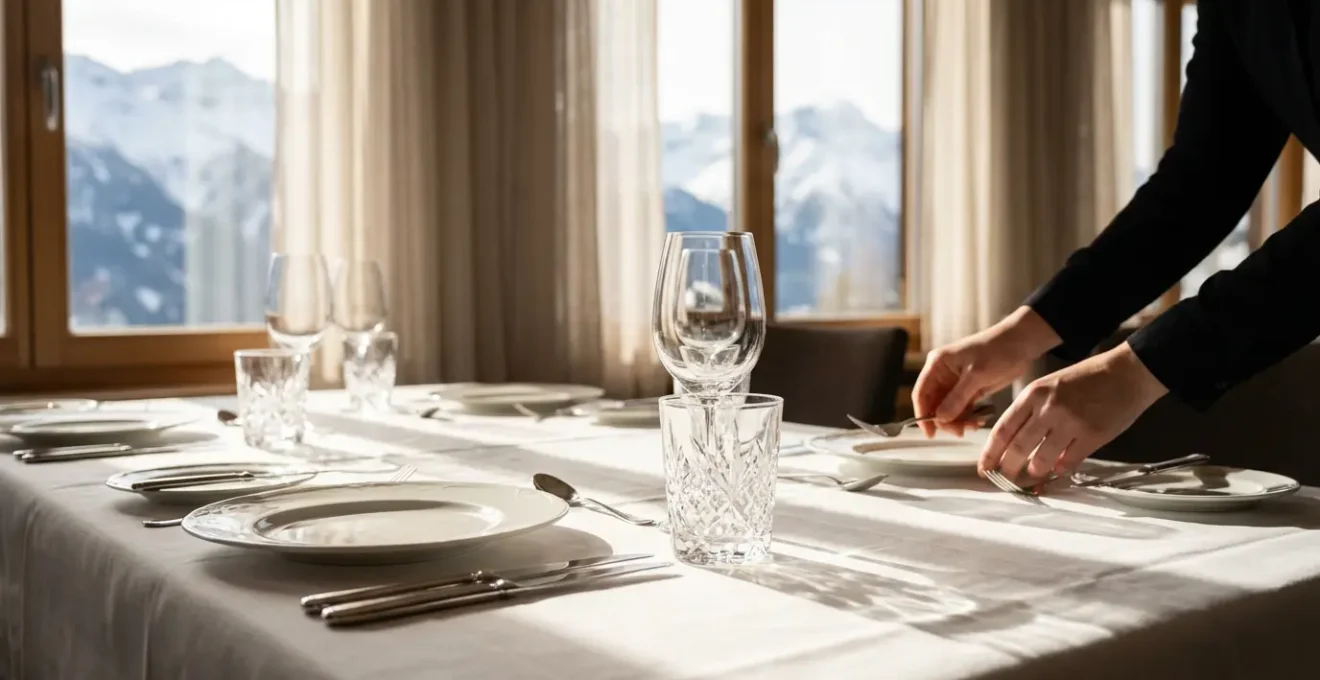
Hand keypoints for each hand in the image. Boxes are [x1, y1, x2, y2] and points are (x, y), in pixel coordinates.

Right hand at [913, 307, 1060, 436]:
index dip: (922, 415)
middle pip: (934, 405)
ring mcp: (956, 383)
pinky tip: (979, 420)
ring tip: (974, 425)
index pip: (921, 393)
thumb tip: (940, 418)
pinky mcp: (969, 389)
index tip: (930, 434)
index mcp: (937, 364)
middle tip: (960, 432)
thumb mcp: (976, 375)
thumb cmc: (997, 350)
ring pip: (948, 410)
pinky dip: (968, 418)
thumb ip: (957, 398)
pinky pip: (961, 409)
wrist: (1021, 343)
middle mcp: (943, 374)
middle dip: (945, 420)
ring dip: (958, 421)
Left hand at [979, 342, 1168, 480]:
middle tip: (1003, 478)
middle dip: (1007, 467)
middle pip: (1018, 447)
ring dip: (1035, 469)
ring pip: (1042, 458)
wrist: (1126, 372)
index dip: (991, 452)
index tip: (984, 467)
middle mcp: (1048, 408)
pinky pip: (1070, 461)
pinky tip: (1059, 469)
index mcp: (1034, 394)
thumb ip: (1032, 410)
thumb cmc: (1087, 378)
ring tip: (1033, 472)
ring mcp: (1071, 422)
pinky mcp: (1092, 435)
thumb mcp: (1050, 385)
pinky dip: (1061, 468)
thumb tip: (1014, 441)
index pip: (1003, 429)